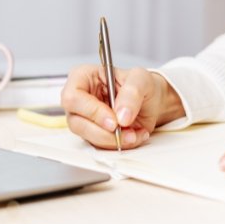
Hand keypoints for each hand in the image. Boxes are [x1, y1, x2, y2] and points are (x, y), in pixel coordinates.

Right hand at [61, 65, 184, 149]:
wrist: (151, 101)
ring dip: (113, 140)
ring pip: (88, 137)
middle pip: (76, 122)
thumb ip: (132, 93)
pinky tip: (134, 136)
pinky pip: (100, 146)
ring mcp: (84, 119)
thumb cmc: (141, 84)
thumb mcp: (141, 79)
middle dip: (103, 131)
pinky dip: (119, 144)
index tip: (114, 120)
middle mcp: (79, 99)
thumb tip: (121, 115)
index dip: (92, 111)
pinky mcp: (93, 134)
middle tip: (124, 130)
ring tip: (134, 133)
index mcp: (82, 77)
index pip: (73, 97)